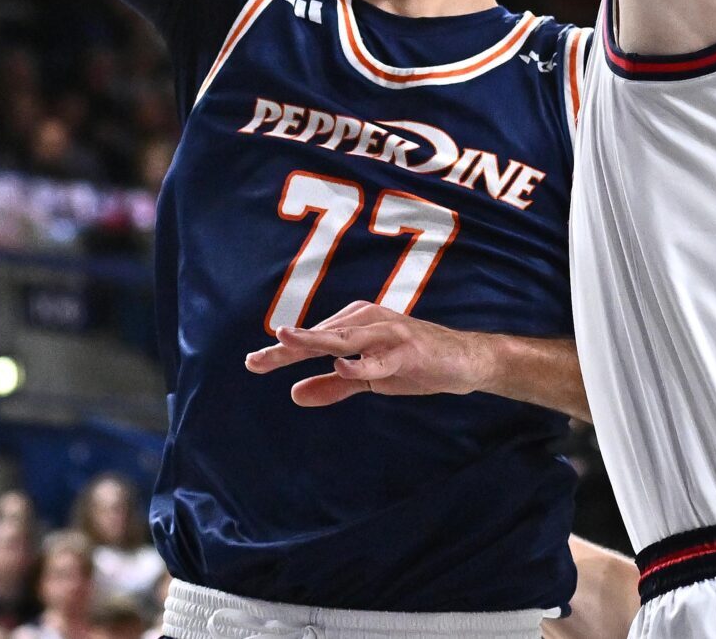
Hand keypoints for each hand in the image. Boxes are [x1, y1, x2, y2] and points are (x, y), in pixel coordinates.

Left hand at [243, 300, 488, 405]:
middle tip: (256, 359)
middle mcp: (368, 321)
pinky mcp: (408, 351)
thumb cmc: (413, 362)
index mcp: (356, 324)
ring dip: (316, 339)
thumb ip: (332, 385)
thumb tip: (294, 394)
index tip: (253, 362)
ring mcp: (388, 334)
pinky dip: (361, 362)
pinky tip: (341, 365)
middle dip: (288, 347)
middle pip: (321, 335)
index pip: (312, 340)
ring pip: (345, 338)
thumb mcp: (368, 378)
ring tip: (287, 341)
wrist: (463, 360)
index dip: (282, 352)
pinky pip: (380, 359)